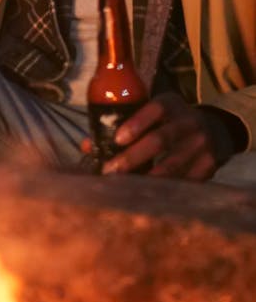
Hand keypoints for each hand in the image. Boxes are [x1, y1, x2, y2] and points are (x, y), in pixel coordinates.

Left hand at [99, 92, 217, 180]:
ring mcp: (201, 144)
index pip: (155, 110)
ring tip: (123, 188)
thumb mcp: (153, 114)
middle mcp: (189, 122)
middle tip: (110, 171)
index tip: (117, 139)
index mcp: (171, 104)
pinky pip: (183, 182)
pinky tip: (146, 197)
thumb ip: (124, 125)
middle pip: (159, 140)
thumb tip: (88, 146)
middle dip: (132, 158)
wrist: (214, 130)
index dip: (136, 123)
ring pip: (170, 166)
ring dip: (145, 179)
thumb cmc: (169, 122)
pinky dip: (163, 191)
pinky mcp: (209, 166)